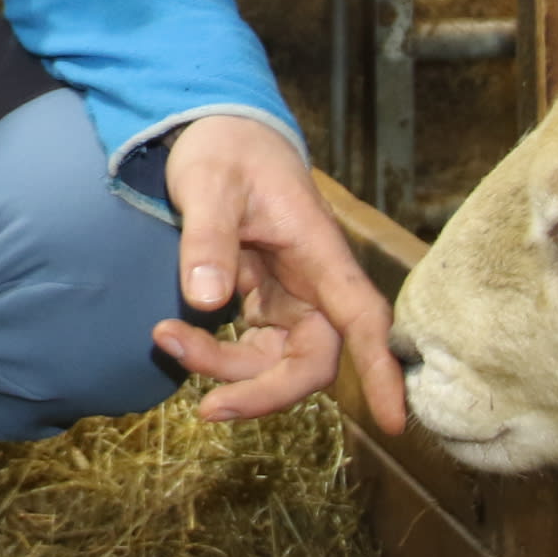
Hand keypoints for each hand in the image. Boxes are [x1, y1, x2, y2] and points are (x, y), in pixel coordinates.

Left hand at [147, 114, 407, 433]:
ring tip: (164, 337)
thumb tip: (206, 300)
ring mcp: (290, 297)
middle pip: (311, 362)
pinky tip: (176, 337)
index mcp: (321, 254)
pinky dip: (217, 355)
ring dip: (226, 368)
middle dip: (263, 390)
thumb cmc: (226, 151)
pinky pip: (251, 347)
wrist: (220, 133)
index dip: (381, 372)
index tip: (393, 423)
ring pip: (275, 360)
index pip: (363, 320)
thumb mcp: (209, 184)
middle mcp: (315, 285)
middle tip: (207, 408)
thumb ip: (208, 238)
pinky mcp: (264, 301)